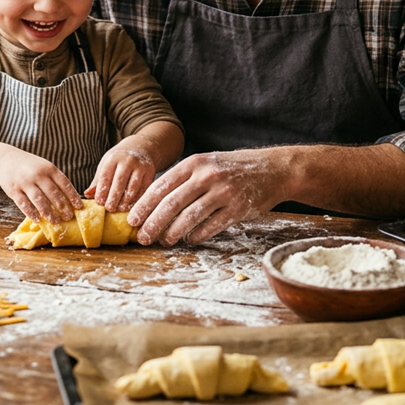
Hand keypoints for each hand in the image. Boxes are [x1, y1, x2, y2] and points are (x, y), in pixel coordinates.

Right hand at [0, 151, 81, 222]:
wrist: (6, 159)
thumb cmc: (30, 166)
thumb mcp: (44, 167)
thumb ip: (55, 180)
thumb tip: (69, 199)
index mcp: (48, 168)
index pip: (64, 183)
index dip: (72, 196)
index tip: (79, 207)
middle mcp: (37, 174)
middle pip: (53, 193)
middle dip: (62, 206)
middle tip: (69, 217)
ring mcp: (25, 182)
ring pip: (39, 200)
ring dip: (48, 212)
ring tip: (55, 221)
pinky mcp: (13, 190)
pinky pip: (24, 204)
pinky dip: (32, 213)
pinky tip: (38, 220)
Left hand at [85, 142, 158, 212]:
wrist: (140, 148)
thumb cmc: (118, 160)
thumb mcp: (106, 165)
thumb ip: (97, 181)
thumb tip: (87, 194)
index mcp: (113, 158)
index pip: (106, 176)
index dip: (102, 191)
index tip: (99, 202)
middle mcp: (127, 161)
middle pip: (119, 182)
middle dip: (113, 197)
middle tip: (109, 208)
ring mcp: (140, 167)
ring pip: (133, 187)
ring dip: (125, 200)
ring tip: (120, 208)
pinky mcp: (150, 173)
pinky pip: (143, 189)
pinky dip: (136, 199)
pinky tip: (130, 205)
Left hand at [126, 149, 292, 245]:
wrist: (271, 169)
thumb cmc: (231, 168)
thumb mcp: (205, 164)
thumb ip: (183, 179)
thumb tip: (152, 203)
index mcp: (194, 163)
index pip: (162, 185)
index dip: (144, 204)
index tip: (132, 219)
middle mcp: (207, 176)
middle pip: (172, 203)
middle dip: (153, 223)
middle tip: (142, 237)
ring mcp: (223, 192)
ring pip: (190, 217)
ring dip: (173, 233)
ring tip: (163, 241)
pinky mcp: (238, 209)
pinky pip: (211, 227)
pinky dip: (196, 236)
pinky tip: (188, 240)